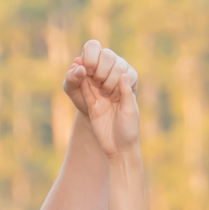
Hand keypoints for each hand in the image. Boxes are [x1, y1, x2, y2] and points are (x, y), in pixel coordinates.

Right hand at [65, 37, 140, 155]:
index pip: (117, 76)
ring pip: (93, 84)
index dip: (111, 69)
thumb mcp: (130, 110)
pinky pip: (86, 94)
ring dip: (88, 74)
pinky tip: (78, 74)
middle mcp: (113, 94)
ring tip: (81, 62)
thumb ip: (126, 93)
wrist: (119, 149)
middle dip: (97, 68)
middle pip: (103, 77)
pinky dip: (82, 85)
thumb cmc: (129, 130)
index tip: (107, 63)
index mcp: (124, 93)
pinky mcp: (93, 107)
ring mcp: (102, 100)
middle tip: (90, 59)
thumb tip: (123, 74)